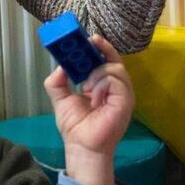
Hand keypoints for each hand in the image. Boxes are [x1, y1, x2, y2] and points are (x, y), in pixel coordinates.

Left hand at [43, 35, 133, 184]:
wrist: (82, 147)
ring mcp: (123, 94)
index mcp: (103, 85)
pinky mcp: (126, 101)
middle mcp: (116, 88)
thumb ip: (58, 82)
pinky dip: (102, 83)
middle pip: (114, 59)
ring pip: (115, 68)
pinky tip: (93, 93)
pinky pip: (116, 80)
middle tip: (91, 40)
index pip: (105, 60)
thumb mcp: (60, 99)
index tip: (87, 38)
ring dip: (97, 71)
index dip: (97, 47)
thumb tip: (59, 65)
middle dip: (102, 47)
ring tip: (86, 85)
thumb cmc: (75, 127)